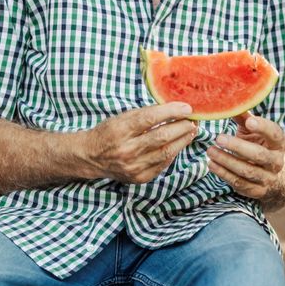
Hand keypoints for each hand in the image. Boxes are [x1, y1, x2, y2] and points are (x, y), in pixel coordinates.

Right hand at [81, 103, 197, 183]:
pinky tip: (179, 144)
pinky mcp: (139, 177)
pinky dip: (173, 153)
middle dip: (182, 127)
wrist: (91, 157)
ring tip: (191, 131)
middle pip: (162, 137)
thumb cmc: (109, 133)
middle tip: (193, 120)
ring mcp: (134, 166)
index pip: (150, 118)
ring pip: (166, 152)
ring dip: (183, 140)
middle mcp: (127, 150)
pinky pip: (163, 164)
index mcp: (120, 130)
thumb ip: (146, 114)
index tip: (187, 108)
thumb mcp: (122, 118)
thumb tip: (174, 109)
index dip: (171, 112)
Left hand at [207, 113, 284, 200]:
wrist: (274, 174)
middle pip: (259, 155)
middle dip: (238, 146)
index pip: (274, 133)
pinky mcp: (257, 191)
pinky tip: (211, 164)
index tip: (249, 121)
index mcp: (278, 143)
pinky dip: (223, 174)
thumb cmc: (260, 145)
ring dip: (227, 161)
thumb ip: (244, 118)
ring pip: (247, 171)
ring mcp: (268, 178)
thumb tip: (227, 102)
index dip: (262, 127)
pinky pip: (239, 184)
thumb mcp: (255, 131)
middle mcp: (276, 162)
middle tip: (218, 138)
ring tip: (210, 151)